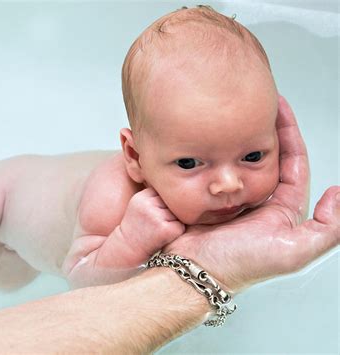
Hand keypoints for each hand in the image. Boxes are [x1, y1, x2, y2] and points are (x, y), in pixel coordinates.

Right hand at [120, 187, 184, 256]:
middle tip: (156, 222)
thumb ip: (154, 195)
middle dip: (168, 212)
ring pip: (177, 214)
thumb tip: (180, 190)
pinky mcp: (166, 230)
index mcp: (142, 196)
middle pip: (171, 203)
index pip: (163, 193)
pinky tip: (163, 236)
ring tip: (159, 229)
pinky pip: (180, 226)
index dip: (162, 203)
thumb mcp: (139, 204)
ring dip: (173, 221)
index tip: (154, 212)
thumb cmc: (137, 225)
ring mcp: (157, 217)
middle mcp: (148, 205)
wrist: (128, 247)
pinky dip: (176, 231)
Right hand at [163, 95, 338, 292]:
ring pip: (239, 157)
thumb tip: (339, 195)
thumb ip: (328, 229)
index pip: (293, 163)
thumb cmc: (239, 264)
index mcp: (282, 209)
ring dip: (239, 135)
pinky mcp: (207, 193)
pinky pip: (215, 166)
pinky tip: (212, 135)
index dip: (290, 135)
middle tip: (258, 102)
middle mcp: (258, 200)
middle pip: (265, 154)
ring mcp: (231, 195)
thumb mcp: (293, 251)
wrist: (194, 270)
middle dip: (264, 128)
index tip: (280, 110)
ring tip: (236, 112)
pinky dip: (215, 149)